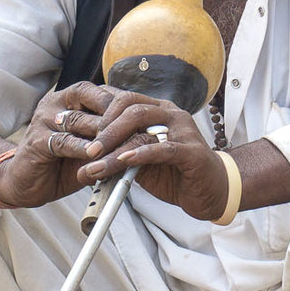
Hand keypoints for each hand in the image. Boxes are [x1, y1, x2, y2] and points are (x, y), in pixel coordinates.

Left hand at [0, 82, 236, 220]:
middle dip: (104, 129)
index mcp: (158, 111)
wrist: (211, 191)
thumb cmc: (175, 173)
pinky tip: (125, 162)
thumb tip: (86, 156)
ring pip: (143, 130)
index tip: (78, 132)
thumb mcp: (142, 160)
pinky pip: (163, 149)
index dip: (99, 113)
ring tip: (96, 164)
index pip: (123, 99)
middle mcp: (171, 115)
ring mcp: (184, 131)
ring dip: (115, 147)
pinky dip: (141, 154)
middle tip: (87, 150)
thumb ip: (121, 151)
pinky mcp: (192, 153)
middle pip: (131, 108)